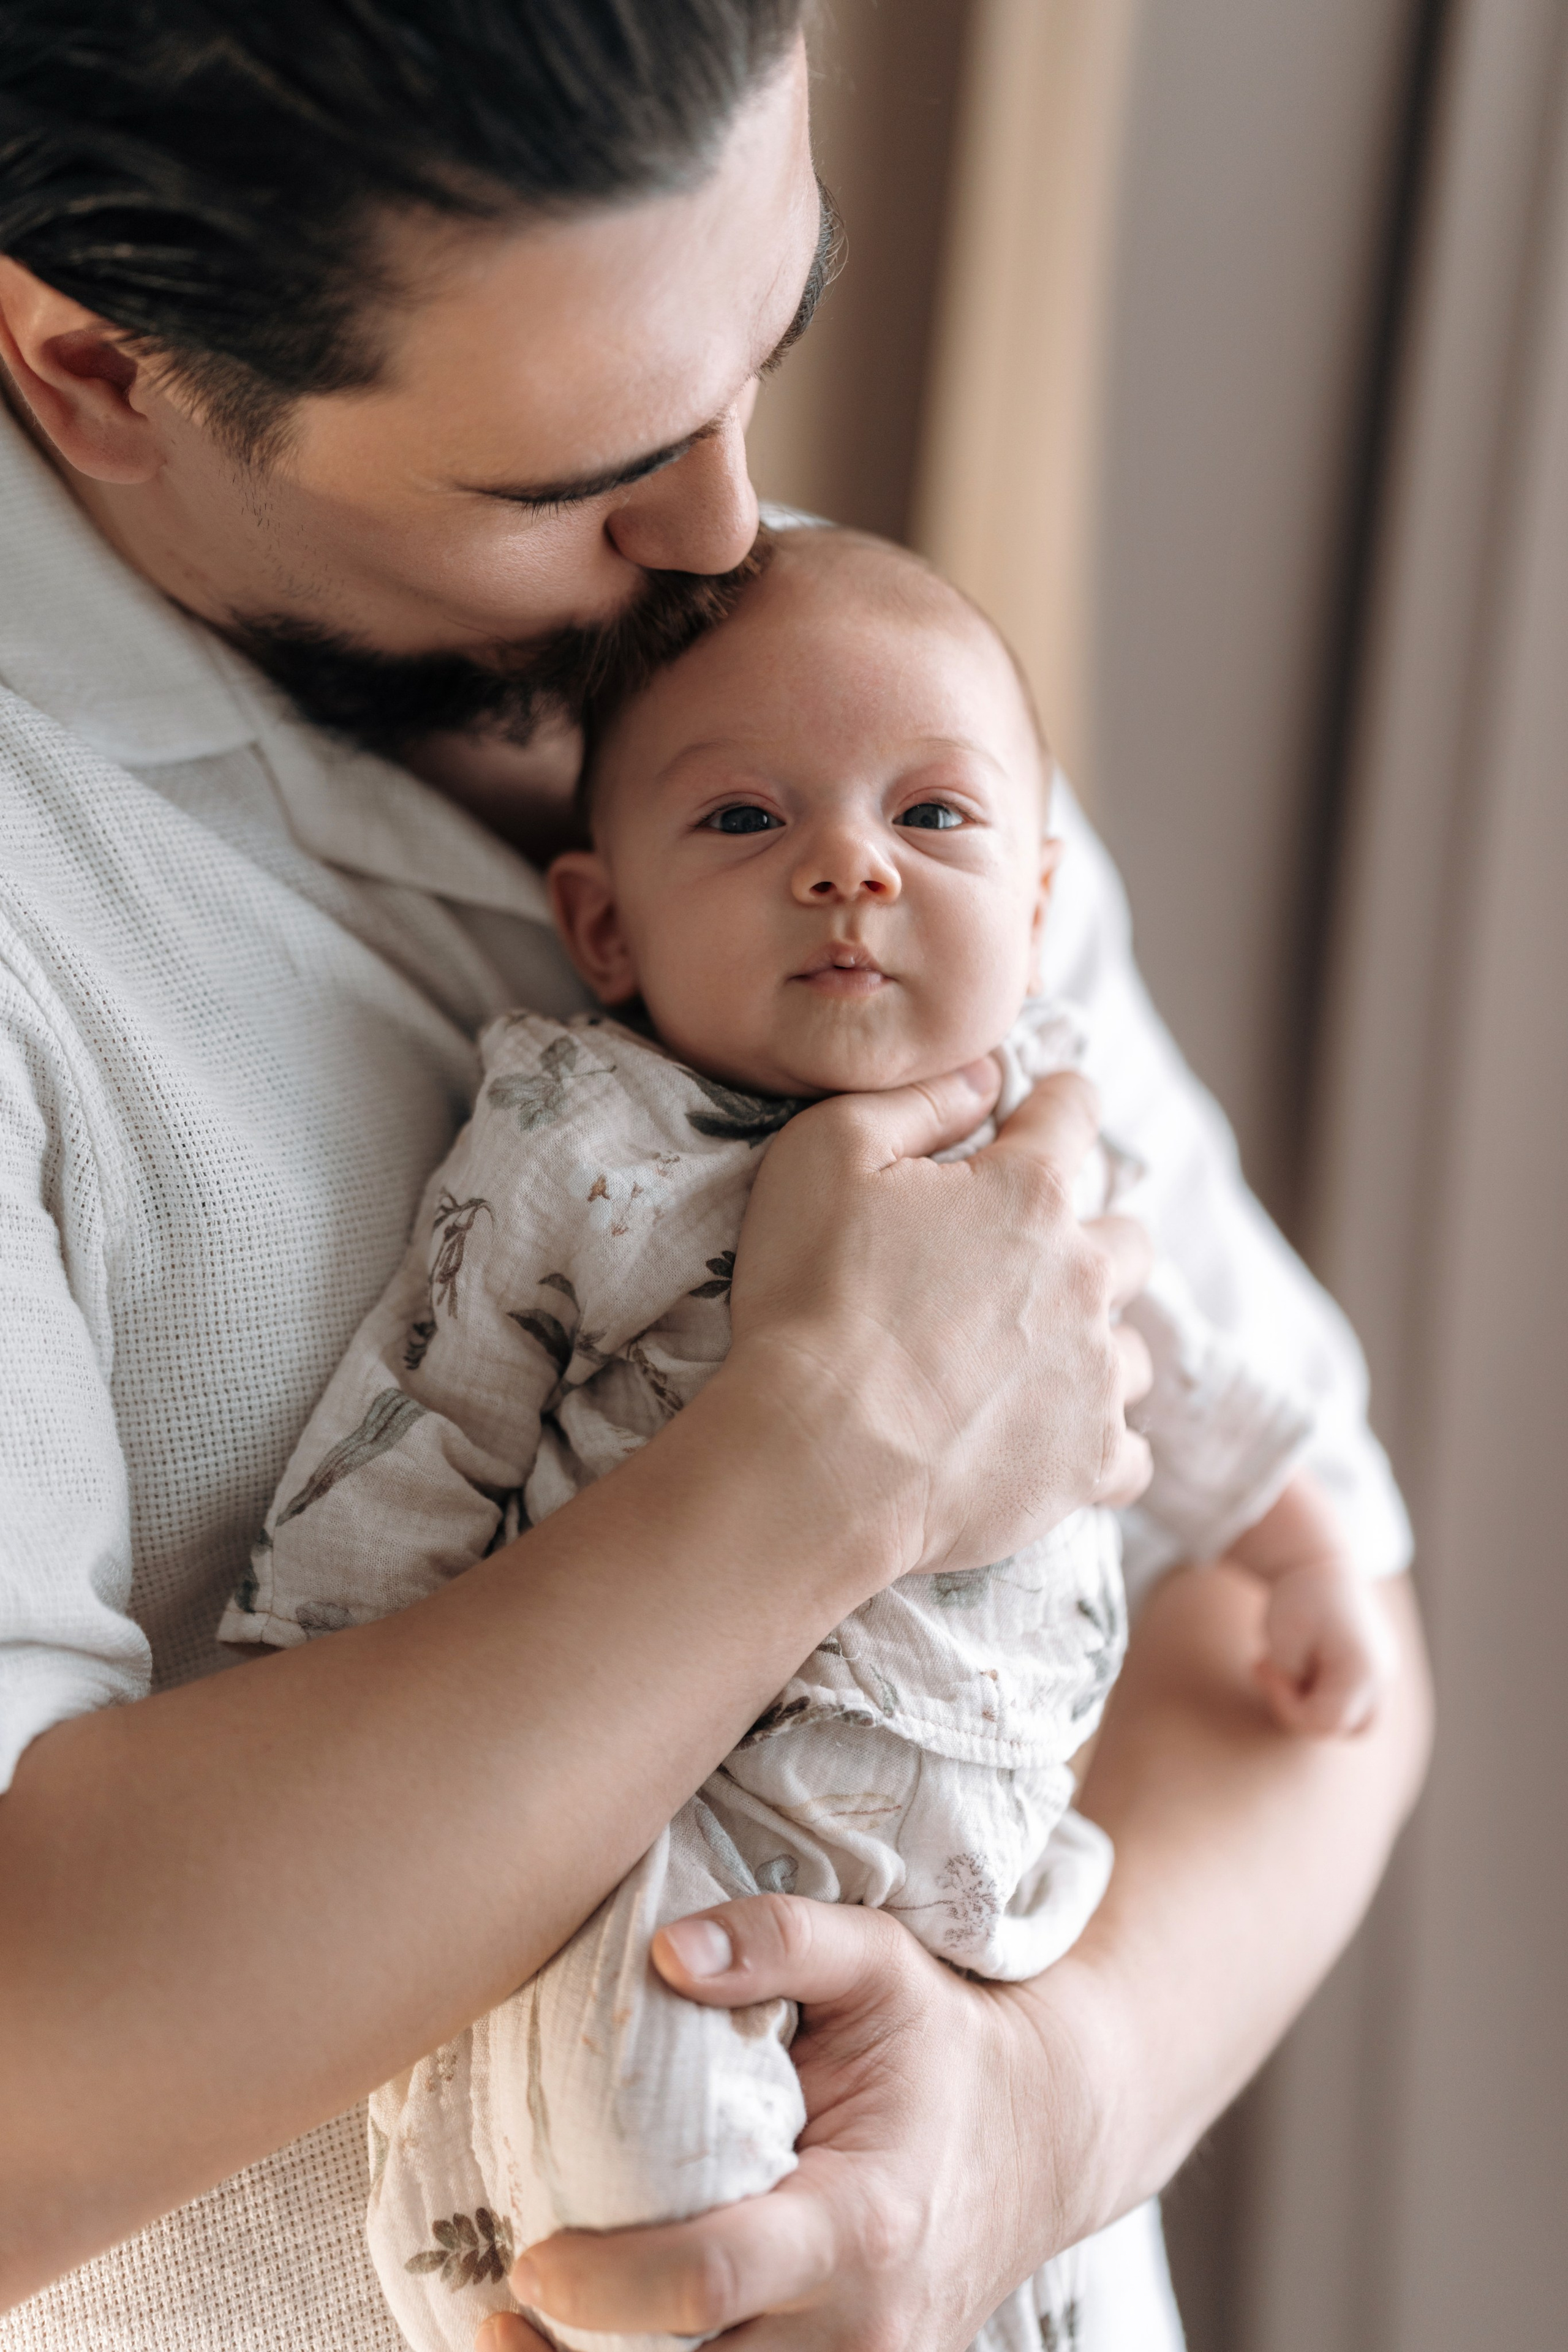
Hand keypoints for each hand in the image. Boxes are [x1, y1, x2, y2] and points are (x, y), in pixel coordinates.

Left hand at [486, 1896, 1095, 2351]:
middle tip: (496, 2310)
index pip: (711, 2282)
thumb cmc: (945, 2040)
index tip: (529, 2255)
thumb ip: (776, 1939)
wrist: (1047, 2133)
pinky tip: (599, 2343)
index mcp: (863, 2223)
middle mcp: (868, 2330)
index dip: (605, 2286)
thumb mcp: (877, 1960)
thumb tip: (663, 1950)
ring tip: (522, 2338)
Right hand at [726, 1063, 1153, 1578]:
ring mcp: (1094, 1374)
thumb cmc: (808, 1302)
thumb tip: (982, 1079)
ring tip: (1028, 1367)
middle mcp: (1083, 1276)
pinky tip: (1048, 1443)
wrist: (818, 1463)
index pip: (1075, 1111)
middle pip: (1128, 1237)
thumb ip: (913, 1101)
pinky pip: (1131, 1451)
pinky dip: (1096, 1443)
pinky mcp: (1089, 1461)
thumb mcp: (822, 1156)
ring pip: (1130, 1348)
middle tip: (1023, 1264)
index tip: (1041, 1114)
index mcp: (1027, 1192)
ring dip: (1091, 1347)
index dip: (1056, 1103)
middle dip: (1087, 1238)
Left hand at [1229, 1474, 1397, 1735]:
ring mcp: (1384, 1671)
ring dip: (1316, 1704)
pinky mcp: (1376, 1667)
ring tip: (1289, 1668)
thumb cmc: (1297, 1598)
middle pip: (1347, 1729)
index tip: (1262, 1667)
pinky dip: (1324, 1690)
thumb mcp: (1282, 1644)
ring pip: (1354, 1719)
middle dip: (1305, 1711)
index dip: (1285, 1706)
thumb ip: (1294, 1688)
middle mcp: (1383, 1675)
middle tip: (1276, 1672)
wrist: (1317, 1558)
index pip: (1325, 1723)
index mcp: (1364, 1669)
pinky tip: (1301, 1662)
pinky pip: (1354, 1699)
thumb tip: (1307, 1718)